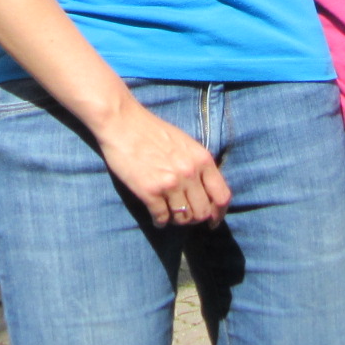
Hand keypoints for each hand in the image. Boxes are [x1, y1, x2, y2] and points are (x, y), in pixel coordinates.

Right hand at [94, 99, 230, 227]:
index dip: (219, 214)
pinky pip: (162, 218)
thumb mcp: (185, 143)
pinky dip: (160, 221)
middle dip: (194, 218)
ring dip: (177, 220)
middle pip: (203, 212)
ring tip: (169, 214)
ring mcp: (170, 183)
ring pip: (183, 218)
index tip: (213, 222)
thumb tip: (205, 193)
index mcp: (202, 159)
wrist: (122, 122)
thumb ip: (198, 166)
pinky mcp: (150, 191)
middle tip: (184, 216)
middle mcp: (190, 173)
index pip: (222, 196)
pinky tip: (157, 218)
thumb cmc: (152, 131)